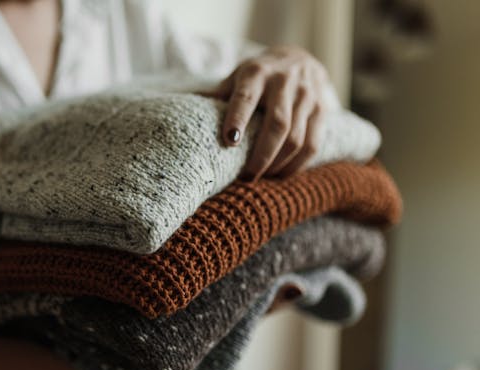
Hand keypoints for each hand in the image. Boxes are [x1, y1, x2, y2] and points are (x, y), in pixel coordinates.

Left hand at [206, 46, 331, 180]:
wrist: (299, 58)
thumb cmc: (257, 76)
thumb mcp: (235, 77)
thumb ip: (216, 95)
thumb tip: (180, 109)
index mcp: (256, 73)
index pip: (246, 97)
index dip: (238, 119)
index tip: (229, 141)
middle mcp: (284, 82)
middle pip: (277, 126)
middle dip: (261, 156)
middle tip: (246, 177)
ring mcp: (307, 96)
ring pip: (296, 139)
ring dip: (277, 165)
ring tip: (260, 178)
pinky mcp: (322, 110)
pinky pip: (313, 145)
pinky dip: (296, 166)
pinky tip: (280, 175)